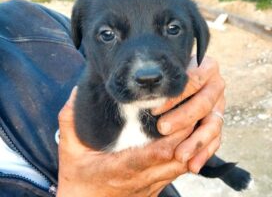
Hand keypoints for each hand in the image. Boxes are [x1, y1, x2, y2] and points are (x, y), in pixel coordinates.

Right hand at [57, 88, 191, 196]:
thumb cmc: (78, 180)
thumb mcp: (69, 150)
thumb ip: (70, 120)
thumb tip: (76, 90)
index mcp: (122, 169)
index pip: (155, 153)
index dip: (173, 135)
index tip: (179, 112)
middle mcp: (143, 178)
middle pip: (178, 157)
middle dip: (190, 133)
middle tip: (194, 106)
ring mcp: (153, 185)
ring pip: (184, 165)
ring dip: (193, 142)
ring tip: (195, 116)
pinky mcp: (158, 187)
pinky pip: (180, 170)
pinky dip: (190, 152)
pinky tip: (189, 134)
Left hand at [152, 56, 224, 173]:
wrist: (177, 86)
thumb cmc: (164, 76)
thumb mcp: (163, 70)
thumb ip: (159, 76)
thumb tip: (140, 81)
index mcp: (206, 67)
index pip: (194, 79)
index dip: (175, 96)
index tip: (155, 109)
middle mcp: (216, 86)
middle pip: (204, 103)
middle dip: (183, 118)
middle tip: (162, 129)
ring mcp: (219, 106)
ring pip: (213, 125)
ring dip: (196, 142)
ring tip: (179, 156)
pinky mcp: (217, 124)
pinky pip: (215, 141)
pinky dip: (204, 155)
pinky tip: (192, 166)